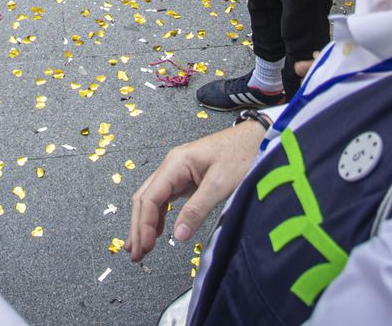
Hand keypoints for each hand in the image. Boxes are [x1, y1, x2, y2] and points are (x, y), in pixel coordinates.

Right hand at [129, 122, 262, 261]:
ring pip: (151, 199)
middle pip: (144, 198)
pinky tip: (157, 231)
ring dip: (145, 223)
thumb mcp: (220, 184)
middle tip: (136, 253)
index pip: (150, 197)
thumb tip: (179, 235)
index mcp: (176, 163)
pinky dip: (157, 216)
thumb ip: (197, 209)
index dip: (144, 224)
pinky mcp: (185, 178)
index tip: (144, 246)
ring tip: (141, 247)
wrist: (255, 138)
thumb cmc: (241, 153)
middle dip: (138, 227)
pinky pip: (164, 199)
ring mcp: (177, 172)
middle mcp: (171, 166)